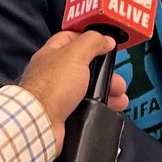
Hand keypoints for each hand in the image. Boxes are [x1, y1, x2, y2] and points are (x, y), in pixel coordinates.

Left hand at [17, 31, 125, 146]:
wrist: (40, 123)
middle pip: (85, 67)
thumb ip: (92, 42)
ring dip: (107, 93)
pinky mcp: (65, 114)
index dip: (89, 39)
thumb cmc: (51, 87)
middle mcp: (54, 74)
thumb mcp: (75, 55)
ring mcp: (59, 96)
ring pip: (89, 91)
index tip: (106, 43)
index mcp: (52, 54)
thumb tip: (106, 39)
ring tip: (120, 99)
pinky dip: (100, 109)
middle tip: (118, 80)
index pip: (71, 38)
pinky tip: (110, 110)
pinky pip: (87, 109)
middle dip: (105, 73)